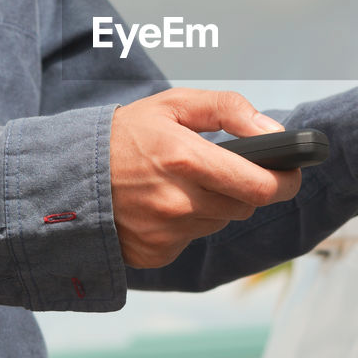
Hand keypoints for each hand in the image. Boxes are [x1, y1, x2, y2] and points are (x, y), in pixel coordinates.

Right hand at [110, 89, 300, 267]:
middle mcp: (179, 202)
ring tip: (183, 181)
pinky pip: (192, 240)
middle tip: (223, 168)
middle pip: (245, 206)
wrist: (66, 175)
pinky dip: (187, 223)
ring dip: (215, 204)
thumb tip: (275, 132)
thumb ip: (230, 110)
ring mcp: (166, 233)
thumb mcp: (175, 104)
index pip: (261, 186)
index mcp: (187, 160)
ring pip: (219, 222)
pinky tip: (162, 203)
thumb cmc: (124, 135)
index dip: (285, 181)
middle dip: (244, 187)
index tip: (291, 173)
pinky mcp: (155, 254)